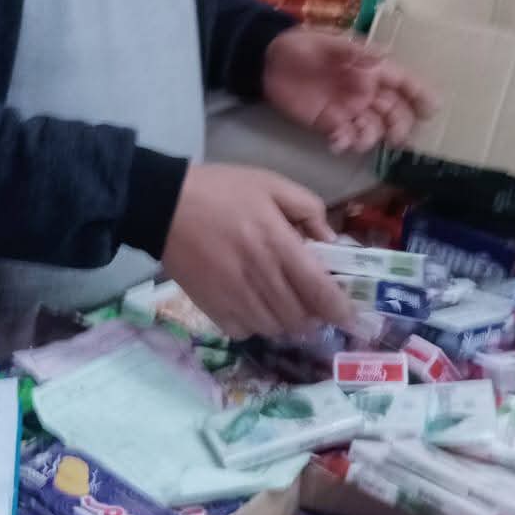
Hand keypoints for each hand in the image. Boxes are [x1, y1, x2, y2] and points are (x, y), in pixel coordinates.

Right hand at [161, 162, 353, 339]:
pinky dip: (257, 326)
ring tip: (287, 306)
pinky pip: (245, 331)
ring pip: (275, 328)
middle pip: (299, 316)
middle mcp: (258, 275)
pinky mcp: (211, 306)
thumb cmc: (221, 191)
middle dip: (315, 316)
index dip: (340, 309)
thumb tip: (330, 243)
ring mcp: (233, 296)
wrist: (162, 205)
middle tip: (316, 305)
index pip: (318, 289)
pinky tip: (255, 307)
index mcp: (276, 242)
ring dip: (288, 322)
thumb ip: (307, 208)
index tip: (352, 318)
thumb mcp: (270, 184)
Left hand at [263, 30, 436, 153]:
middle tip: (396, 139)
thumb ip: (355, 51)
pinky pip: (345, 137)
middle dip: (399, 126)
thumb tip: (385, 54)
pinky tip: (337, 144)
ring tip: (358, 141)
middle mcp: (365, 91)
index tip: (431, 110)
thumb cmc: (302, 45)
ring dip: (371, 138)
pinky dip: (345, 143)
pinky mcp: (328, 123)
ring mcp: (348, 109)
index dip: (420, 94)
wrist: (267, 61)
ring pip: (372, 128)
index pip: (403, 81)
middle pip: (393, 111)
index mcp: (370, 68)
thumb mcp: (328, 42)